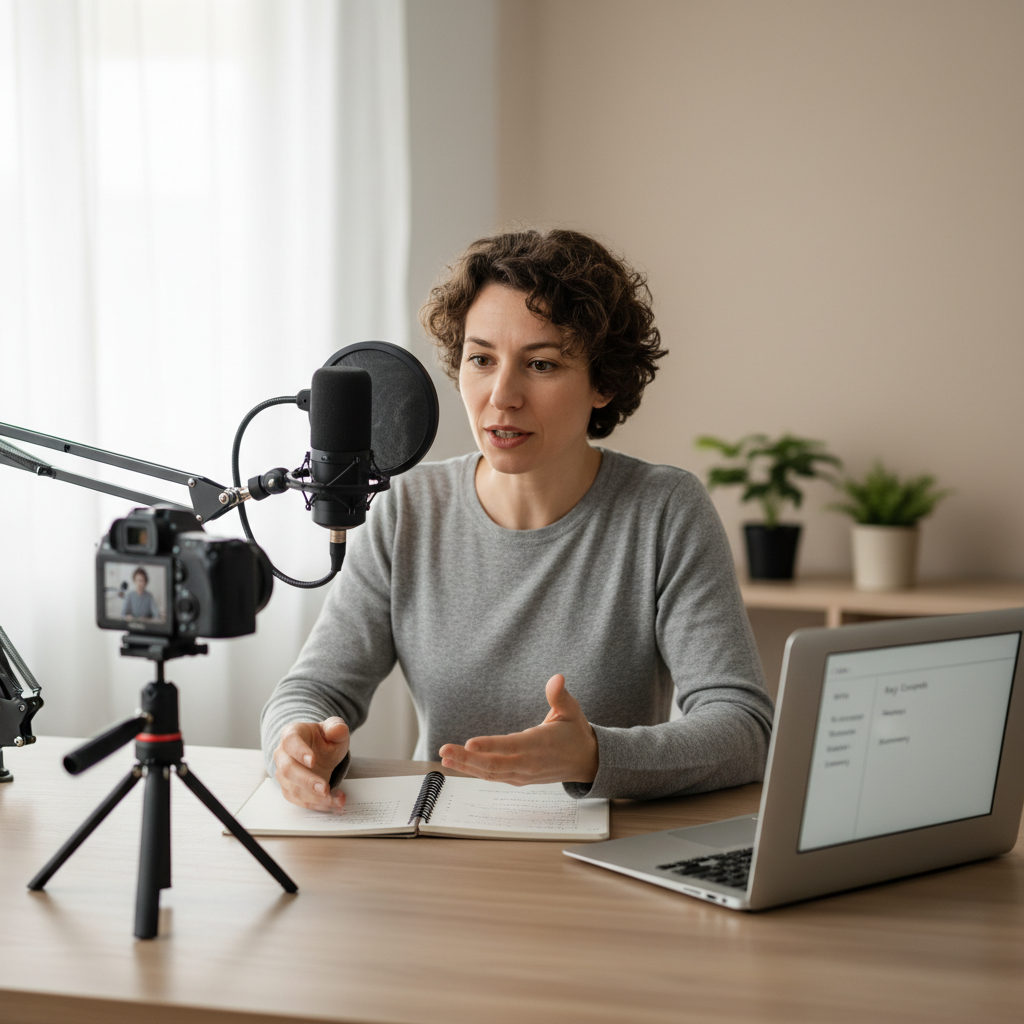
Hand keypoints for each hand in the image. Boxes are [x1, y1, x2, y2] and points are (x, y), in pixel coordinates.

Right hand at [273, 717, 349, 810]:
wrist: (320, 751)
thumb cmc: (323, 738)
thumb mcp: (334, 729)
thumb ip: (336, 728)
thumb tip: (337, 730)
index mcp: (292, 734)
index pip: (291, 742)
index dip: (300, 752)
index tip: (313, 761)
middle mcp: (282, 754)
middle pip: (288, 769)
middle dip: (307, 781)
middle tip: (325, 789)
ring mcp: (284, 774)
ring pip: (293, 789)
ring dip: (315, 798)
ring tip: (336, 798)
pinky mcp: (289, 789)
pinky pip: (299, 800)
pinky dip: (317, 805)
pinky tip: (333, 802)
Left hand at [438, 674, 598, 785]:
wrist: (586, 762)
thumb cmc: (575, 734)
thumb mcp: (572, 711)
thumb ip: (560, 696)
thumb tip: (557, 678)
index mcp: (540, 745)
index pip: (511, 746)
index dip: (490, 746)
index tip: (469, 743)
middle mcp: (528, 763)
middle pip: (493, 765)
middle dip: (466, 758)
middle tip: (444, 749)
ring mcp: (522, 774)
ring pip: (490, 773)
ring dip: (465, 766)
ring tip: (444, 756)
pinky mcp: (518, 779)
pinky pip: (493, 776)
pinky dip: (474, 771)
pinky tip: (458, 763)